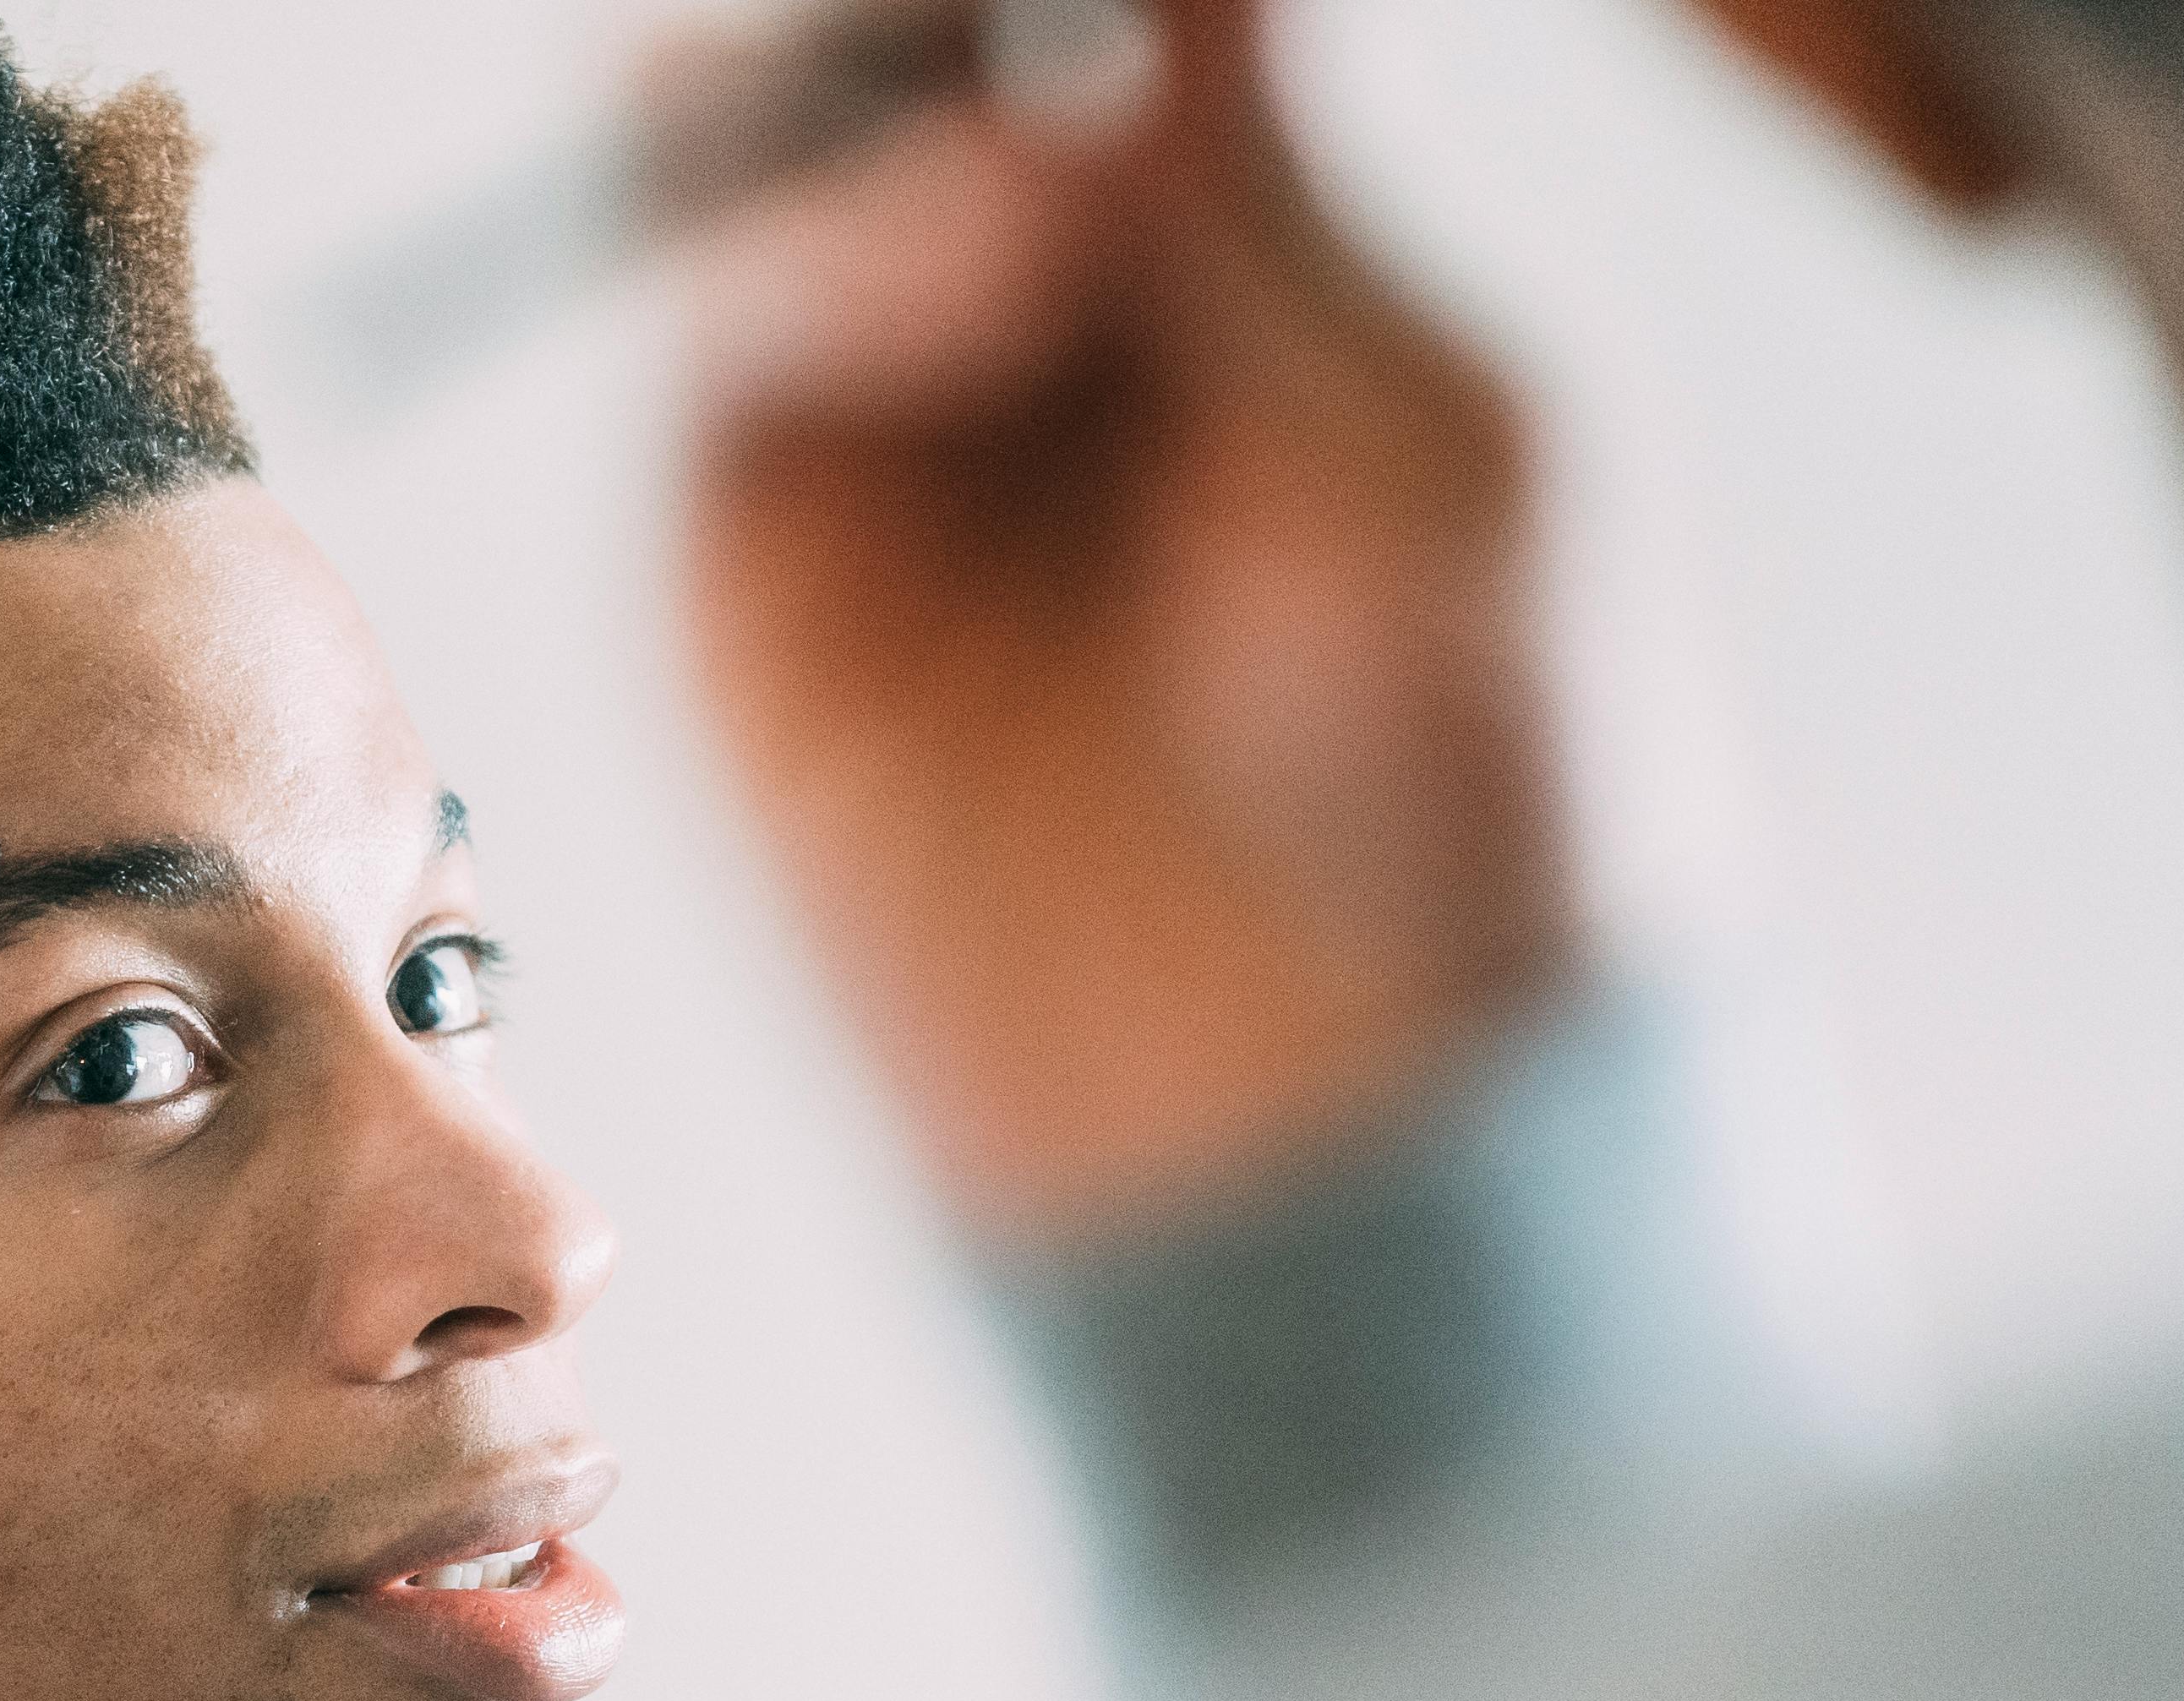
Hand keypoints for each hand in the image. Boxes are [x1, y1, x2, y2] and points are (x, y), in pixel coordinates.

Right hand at [677, 0, 1575, 1244]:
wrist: (1316, 1108)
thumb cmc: (1462, 798)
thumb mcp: (1422, 451)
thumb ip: (1257, 205)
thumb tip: (1120, 15)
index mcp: (1234, 220)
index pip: (1106, 4)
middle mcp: (1030, 291)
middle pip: (890, 48)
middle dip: (924, 17)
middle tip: (1014, 40)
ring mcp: (877, 421)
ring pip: (765, 146)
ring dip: (866, 111)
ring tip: (1028, 190)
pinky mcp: (757, 564)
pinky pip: (721, 335)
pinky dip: (814, 257)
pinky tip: (971, 286)